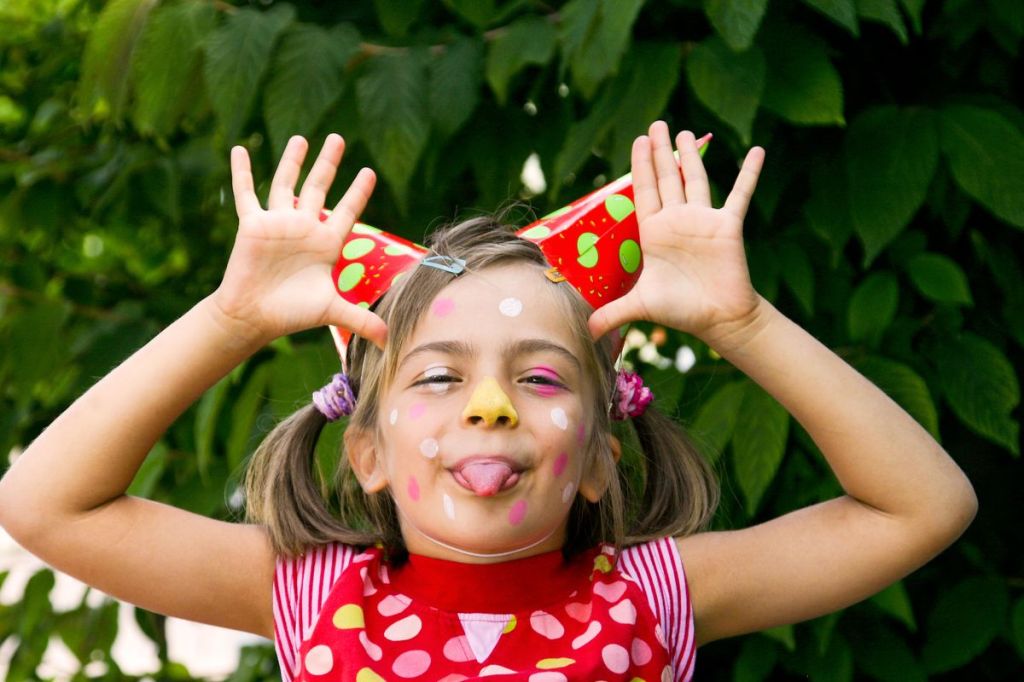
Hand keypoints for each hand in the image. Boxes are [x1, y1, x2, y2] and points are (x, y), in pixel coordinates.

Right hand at [211, 134, 387, 348]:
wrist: (255, 317)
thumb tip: (391, 341)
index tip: (369, 172)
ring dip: (293, 160)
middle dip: (328, 164)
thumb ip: (362, 321)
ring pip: (287, 183)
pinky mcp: (252, 224)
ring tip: (301, 138)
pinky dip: (242, 171)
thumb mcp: (332, 312)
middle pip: (319, 188)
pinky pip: (247, 192)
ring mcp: (278, 223)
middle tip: (338, 139)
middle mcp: (304, 228)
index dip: (358, 192)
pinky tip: (239, 149)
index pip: (347, 211)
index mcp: (326, 243)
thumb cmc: (292, 313)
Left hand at [588, 121, 764, 348]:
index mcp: (654, 232)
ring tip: (684, 132)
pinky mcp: (728, 226)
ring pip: (695, 179)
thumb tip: (587, 332)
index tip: (638, 140)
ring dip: (692, 155)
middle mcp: (677, 221)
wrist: (718, 319)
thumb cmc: (681, 311)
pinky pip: (740, 194)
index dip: (639, 165)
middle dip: (660, 151)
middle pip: (666, 178)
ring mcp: (703, 220)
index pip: (643, 191)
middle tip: (656, 124)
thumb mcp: (641, 307)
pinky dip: (749, 173)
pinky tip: (757, 151)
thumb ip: (612, 313)